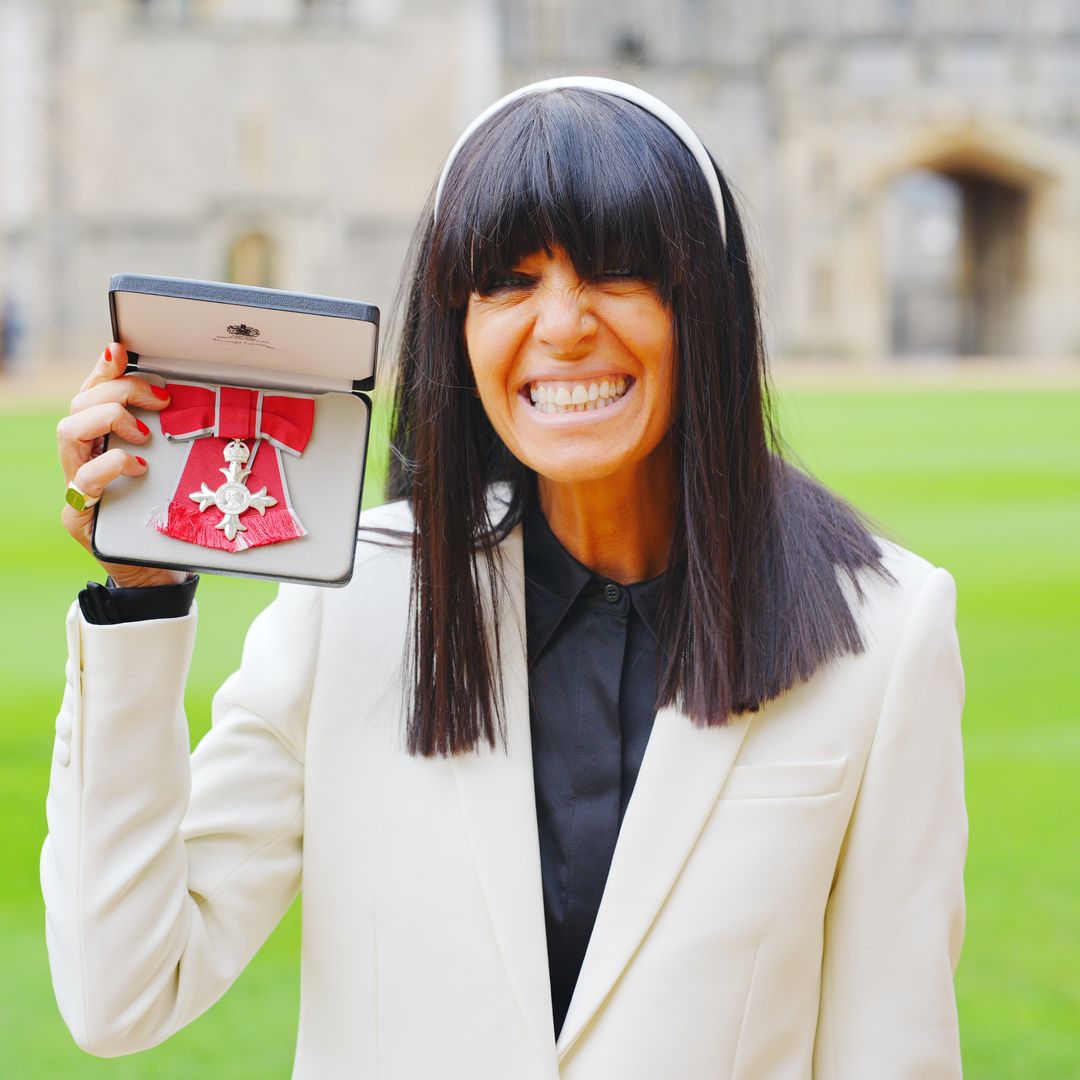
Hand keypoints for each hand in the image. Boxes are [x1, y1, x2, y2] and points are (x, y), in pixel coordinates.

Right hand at [58, 342, 187, 588]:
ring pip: (67, 434)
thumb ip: (172, 438)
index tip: (121, 349)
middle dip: (117, 392)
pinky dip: (111, 466)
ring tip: (142, 435)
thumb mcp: (175, 469)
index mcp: (102, 442)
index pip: (91, 393)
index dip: (102, 369)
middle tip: (158, 401)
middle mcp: (81, 459)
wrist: (159, 571)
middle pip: (78, 405)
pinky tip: (137, 466)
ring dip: (107, 421)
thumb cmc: (167, 515)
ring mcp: (76, 487)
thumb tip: (190, 399)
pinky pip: (82, 482)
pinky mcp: (80, 516)